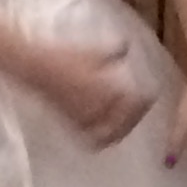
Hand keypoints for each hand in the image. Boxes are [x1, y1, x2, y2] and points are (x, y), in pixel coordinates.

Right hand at [24, 39, 153, 150]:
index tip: (151, 94)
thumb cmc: (64, 56)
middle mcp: (101, 108)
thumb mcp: (92, 50)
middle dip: (135, 116)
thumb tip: (128, 47)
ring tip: (124, 124)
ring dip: (121, 130)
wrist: (36, 68)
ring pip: (111, 133)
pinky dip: (102, 138)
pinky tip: (103, 131)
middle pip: (126, 121)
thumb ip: (114, 51)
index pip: (137, 101)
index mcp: (110, 89)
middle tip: (139, 110)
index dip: (146, 100)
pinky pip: (92, 138)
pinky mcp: (72, 124)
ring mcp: (86, 118)